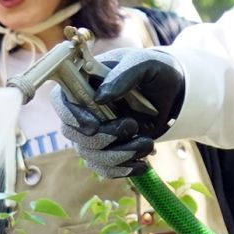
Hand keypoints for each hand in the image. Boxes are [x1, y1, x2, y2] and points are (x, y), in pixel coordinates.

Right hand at [51, 47, 185, 178]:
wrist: (172, 93)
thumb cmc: (154, 71)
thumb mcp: (145, 64)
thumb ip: (125, 75)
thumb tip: (100, 97)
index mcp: (85, 82)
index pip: (60, 100)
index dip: (70, 116)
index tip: (93, 126)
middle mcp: (83, 109)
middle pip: (72, 133)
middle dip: (104, 137)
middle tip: (133, 125)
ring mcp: (93, 132)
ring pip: (89, 154)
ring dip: (119, 155)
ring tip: (148, 143)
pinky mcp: (107, 149)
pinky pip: (102, 168)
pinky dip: (122, 169)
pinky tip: (142, 164)